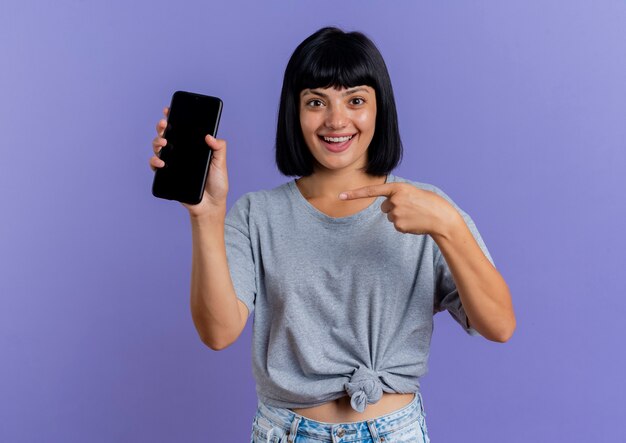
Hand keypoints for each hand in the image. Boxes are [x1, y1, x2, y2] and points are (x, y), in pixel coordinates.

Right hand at [150, 107, 228, 218]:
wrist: (210, 206)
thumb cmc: (217, 185)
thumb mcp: (220, 164)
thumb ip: (219, 148)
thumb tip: (210, 135)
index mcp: (193, 147)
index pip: (182, 130)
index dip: (174, 118)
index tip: (169, 110)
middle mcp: (181, 153)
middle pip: (167, 135)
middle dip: (162, 127)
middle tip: (165, 125)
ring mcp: (173, 163)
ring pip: (159, 148)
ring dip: (157, 142)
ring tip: (163, 143)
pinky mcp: (167, 176)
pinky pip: (156, 166)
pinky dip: (154, 162)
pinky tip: (160, 162)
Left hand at [339, 183, 459, 235]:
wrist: (441, 217)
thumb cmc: (427, 202)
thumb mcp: (411, 192)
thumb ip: (396, 195)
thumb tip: (385, 207)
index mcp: (397, 188)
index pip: (372, 190)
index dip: (354, 194)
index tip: (340, 196)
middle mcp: (394, 200)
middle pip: (384, 207)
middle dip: (394, 208)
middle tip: (411, 207)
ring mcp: (396, 213)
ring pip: (390, 216)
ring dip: (400, 216)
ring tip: (415, 215)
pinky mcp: (398, 225)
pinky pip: (396, 225)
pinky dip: (404, 225)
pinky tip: (415, 222)